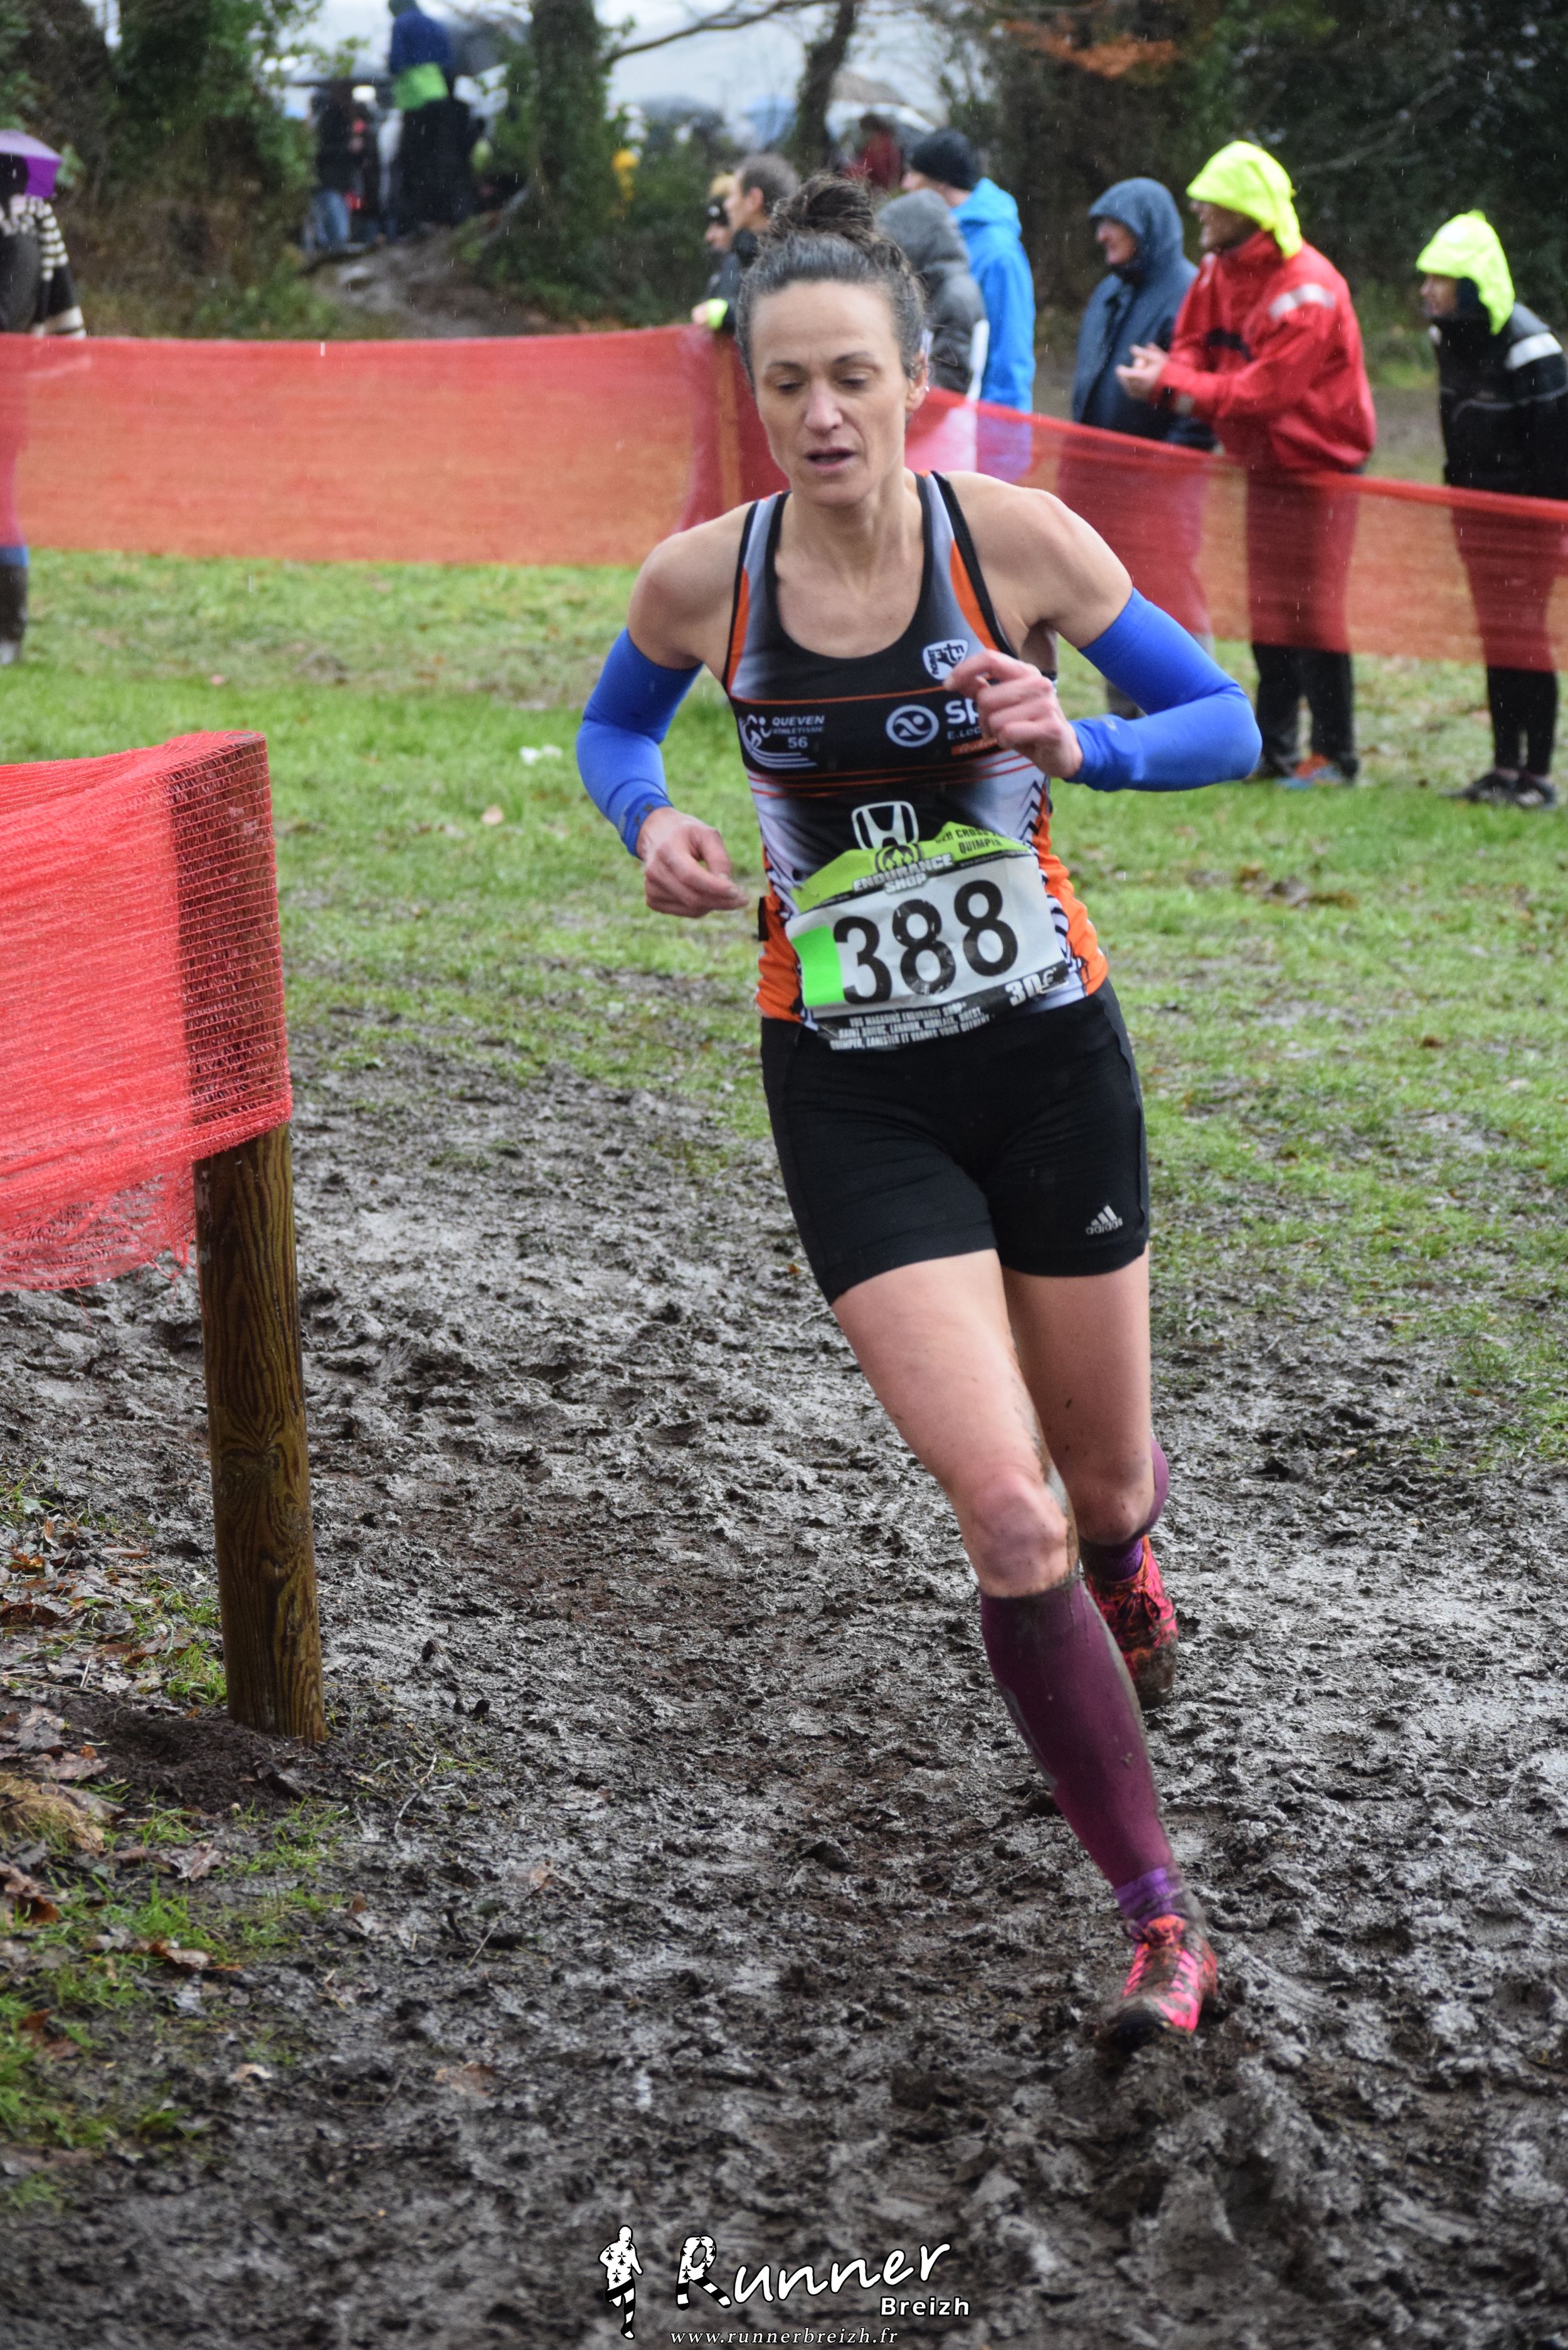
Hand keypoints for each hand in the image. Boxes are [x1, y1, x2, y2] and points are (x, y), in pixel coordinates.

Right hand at [637, 806, 748, 916]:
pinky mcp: (652, 900)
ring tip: (722, 892)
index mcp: (667, 849)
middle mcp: (655, 870)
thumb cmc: (687, 834)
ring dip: (712, 904)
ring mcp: (651, 887)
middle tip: (741, 900)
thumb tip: (727, 887)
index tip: (738, 893)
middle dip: (721, 902)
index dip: (715, 887)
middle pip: (692, 897)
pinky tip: (704, 893)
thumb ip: (719, 858)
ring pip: (690, 908)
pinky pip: (684, 912)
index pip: (691, 875)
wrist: (656, 835)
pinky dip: (700, 907)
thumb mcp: (707, 834)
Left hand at [944, 649, 1081, 778]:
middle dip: (982, 717)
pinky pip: (1008, 733)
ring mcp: (1046, 704)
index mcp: (1024, 672)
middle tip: (995, 726)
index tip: (948, 684)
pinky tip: (1018, 742)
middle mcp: (1038, 682)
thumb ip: (979, 689)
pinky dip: (1006, 742)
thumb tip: (954, 680)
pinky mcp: (1051, 727)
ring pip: (995, 719)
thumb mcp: (1002, 705)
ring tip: (1009, 734)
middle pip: (986, 697)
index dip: (965, 670)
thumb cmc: (1027, 725)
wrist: (1061, 750)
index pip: (990, 658)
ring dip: (995, 732)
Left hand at [1114, 343, 1167, 404]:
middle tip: (1123, 373)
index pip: (1123, 373)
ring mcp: (1140, 395)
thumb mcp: (1156, 358)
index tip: (1119, 368)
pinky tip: (1135, 385)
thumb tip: (1132, 348)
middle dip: (1124, 376)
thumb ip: (1143, 353)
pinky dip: (1132, 389)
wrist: (1175, 389)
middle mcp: (1137, 387)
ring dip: (1127, 383)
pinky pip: (1133, 394)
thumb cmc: (1166, 371)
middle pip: (1124, 381)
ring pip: (1128, 388)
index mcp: (1139, 376)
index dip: (1121, 370)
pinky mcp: (1143, 400)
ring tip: (1129, 379)